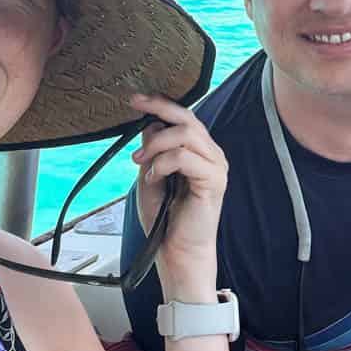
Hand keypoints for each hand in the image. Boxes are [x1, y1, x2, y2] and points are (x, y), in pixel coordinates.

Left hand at [130, 93, 226, 300]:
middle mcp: (211, 154)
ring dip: (157, 144)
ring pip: (186, 133)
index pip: (183, 116)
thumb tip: (149, 125)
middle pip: (187, 117)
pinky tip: (153, 177)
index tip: (134, 99)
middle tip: (134, 112)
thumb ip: (152, 151)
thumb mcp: (150, 176)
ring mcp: (216, 167)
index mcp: (199, 151)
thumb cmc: (165, 219)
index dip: (160, 103)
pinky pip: (185, 157)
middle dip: (158, 111)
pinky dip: (163, 163)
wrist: (176, 252)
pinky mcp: (214, 181)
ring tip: (140, 163)